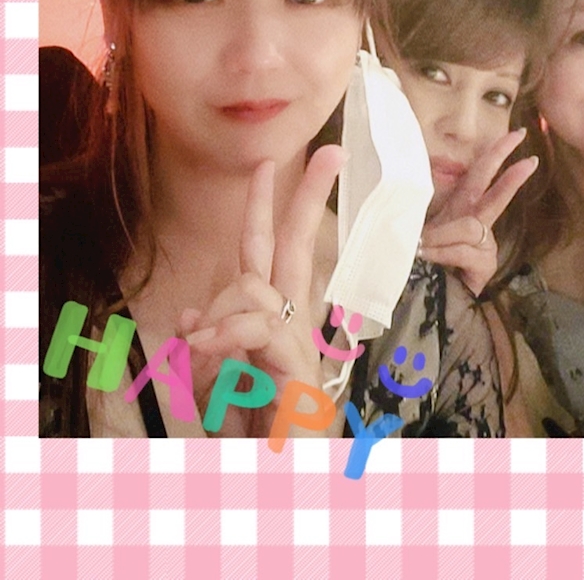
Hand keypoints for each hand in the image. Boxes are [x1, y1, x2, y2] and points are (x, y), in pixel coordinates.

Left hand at [179, 147, 345, 436]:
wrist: (280, 494)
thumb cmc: (251, 445)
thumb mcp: (214, 390)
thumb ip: (209, 348)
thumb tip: (191, 315)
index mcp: (273, 324)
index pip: (270, 255)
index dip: (268, 208)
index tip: (269, 164)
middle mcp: (292, 327)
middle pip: (293, 247)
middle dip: (306, 196)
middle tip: (331, 152)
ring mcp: (300, 346)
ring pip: (254, 286)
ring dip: (218, 313)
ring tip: (202, 356)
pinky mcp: (300, 370)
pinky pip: (260, 325)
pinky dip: (227, 331)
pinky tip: (205, 347)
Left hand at [420, 128, 538, 295]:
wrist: (435, 299)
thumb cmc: (429, 262)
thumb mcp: (424, 230)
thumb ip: (426, 211)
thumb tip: (425, 188)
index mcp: (463, 207)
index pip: (482, 174)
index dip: (498, 154)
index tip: (518, 134)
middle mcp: (478, 221)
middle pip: (494, 187)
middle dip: (503, 160)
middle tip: (519, 136)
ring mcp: (485, 243)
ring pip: (469, 227)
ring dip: (443, 236)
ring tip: (423, 246)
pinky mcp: (485, 264)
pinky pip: (463, 250)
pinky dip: (443, 251)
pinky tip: (429, 256)